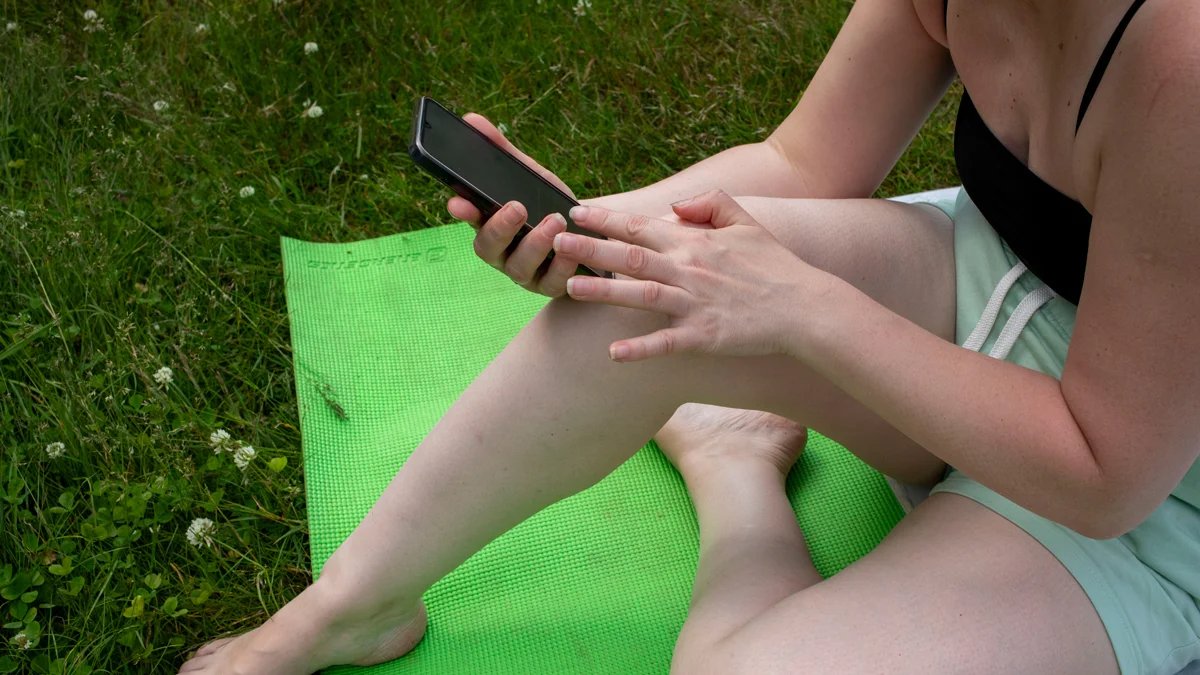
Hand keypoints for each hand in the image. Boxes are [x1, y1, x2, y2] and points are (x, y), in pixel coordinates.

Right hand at [446, 114, 579, 296]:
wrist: (592, 236)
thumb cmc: (551, 206)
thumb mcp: (531, 177)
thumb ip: (503, 152)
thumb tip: (472, 119)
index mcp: (491, 224)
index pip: (469, 219)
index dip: (462, 212)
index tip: (458, 202)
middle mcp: (503, 252)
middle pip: (487, 248)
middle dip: (500, 228)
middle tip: (518, 207)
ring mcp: (525, 273)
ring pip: (519, 267)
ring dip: (536, 243)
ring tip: (555, 221)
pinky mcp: (551, 287)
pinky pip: (553, 282)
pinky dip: (563, 264)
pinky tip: (573, 248)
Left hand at [551, 190, 820, 361]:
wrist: (805, 306)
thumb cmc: (774, 265)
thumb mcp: (746, 221)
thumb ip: (709, 204)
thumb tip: (673, 206)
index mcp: (694, 242)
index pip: (640, 226)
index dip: (606, 219)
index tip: (576, 213)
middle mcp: (689, 270)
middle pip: (630, 256)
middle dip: (591, 249)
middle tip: (556, 243)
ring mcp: (695, 303)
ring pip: (640, 295)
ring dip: (604, 291)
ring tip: (571, 289)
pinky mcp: (704, 335)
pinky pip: (666, 342)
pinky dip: (639, 348)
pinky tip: (613, 353)